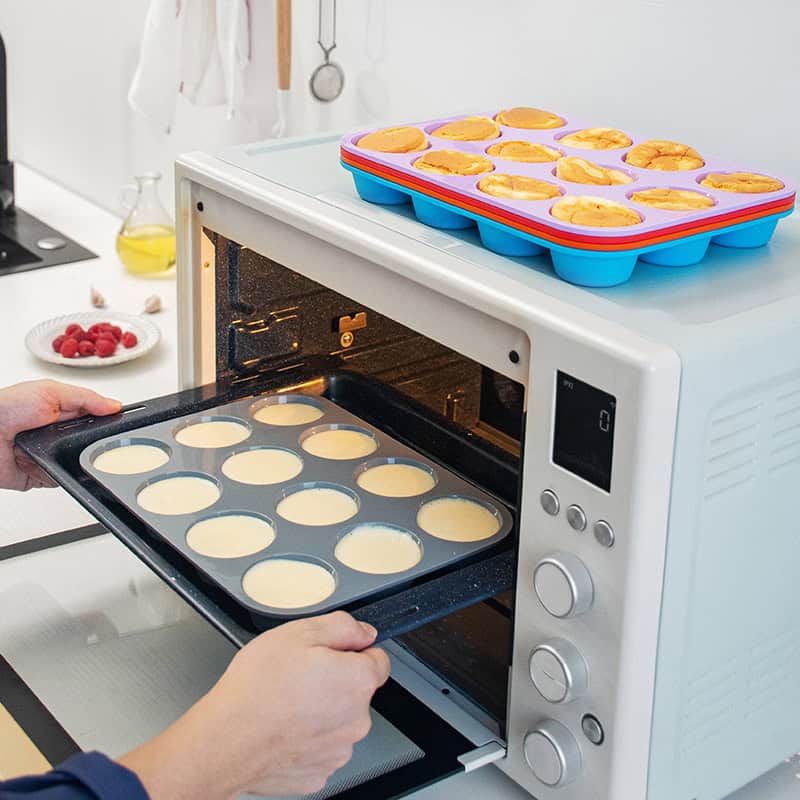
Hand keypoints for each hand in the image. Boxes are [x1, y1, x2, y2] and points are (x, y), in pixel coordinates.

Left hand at [0, 380, 120, 490]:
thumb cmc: (3, 408)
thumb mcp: (50, 391)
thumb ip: (86, 398)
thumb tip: (114, 405)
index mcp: (60, 411)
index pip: (94, 416)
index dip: (106, 419)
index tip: (116, 422)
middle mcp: (55, 434)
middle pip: (89, 442)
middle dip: (90, 442)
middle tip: (80, 435)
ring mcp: (48, 455)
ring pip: (77, 462)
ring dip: (72, 458)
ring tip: (57, 447)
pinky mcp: (40, 476)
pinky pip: (61, 479)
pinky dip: (58, 475)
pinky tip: (48, 463)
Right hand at [119, 612, 390, 798]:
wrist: (225, 741)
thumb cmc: (257, 688)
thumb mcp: (299, 632)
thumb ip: (342, 627)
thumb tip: (364, 633)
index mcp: (357, 681)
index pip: (378, 661)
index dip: (354, 652)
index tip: (332, 654)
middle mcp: (357, 720)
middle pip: (356, 692)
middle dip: (334, 681)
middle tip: (299, 675)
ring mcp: (337, 752)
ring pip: (337, 722)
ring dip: (320, 711)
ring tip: (285, 703)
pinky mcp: (317, 774)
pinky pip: (319, 748)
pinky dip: (305, 739)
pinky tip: (282, 728)